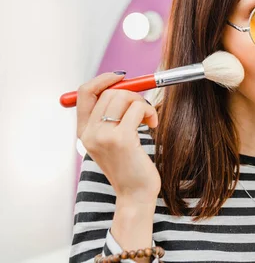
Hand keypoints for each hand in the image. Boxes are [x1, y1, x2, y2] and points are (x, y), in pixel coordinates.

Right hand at [77, 73, 160, 203]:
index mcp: (83, 132)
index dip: (103, 79)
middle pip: (109, 92)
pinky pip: (138, 108)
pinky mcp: (120, 139)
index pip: (84, 92)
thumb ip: (111, 117)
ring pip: (124, 97)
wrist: (135, 196)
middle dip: (132, 94)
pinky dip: (149, 112)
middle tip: (143, 108)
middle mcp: (89, 133)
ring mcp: (103, 136)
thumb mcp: (113, 141)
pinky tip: (152, 125)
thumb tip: (124, 86)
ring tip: (148, 119)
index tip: (122, 77)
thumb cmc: (130, 167)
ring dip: (142, 103)